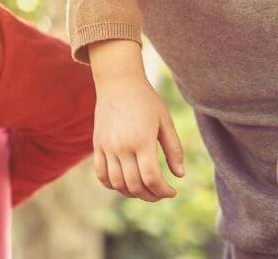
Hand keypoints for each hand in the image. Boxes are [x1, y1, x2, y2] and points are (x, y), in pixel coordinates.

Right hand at [93, 70, 184, 200]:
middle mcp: (122, 146)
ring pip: (117, 184)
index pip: (151, 178)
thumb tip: (179, 175)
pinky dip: (112, 185)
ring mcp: (107, 146)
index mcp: (142, 140)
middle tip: (160, 193)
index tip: (172, 191)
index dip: (163, 191)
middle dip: (151, 195)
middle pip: (134, 185)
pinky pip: (101, 174)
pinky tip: (124, 183)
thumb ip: (174, 149)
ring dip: (132, 193)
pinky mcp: (97, 145)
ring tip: (144, 189)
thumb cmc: (146, 99)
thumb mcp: (165, 121)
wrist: (118, 82)